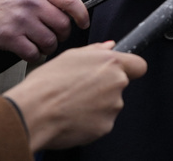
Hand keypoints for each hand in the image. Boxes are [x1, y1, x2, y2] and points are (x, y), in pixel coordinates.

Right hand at [0, 0, 89, 61]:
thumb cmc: (4, 6)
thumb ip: (48, 1)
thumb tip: (75, 14)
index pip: (71, 0)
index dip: (82, 14)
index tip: (84, 24)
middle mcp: (32, 3)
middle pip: (63, 25)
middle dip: (62, 36)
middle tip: (54, 38)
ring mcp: (21, 20)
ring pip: (50, 41)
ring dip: (48, 49)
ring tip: (41, 46)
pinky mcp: (9, 36)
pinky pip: (33, 53)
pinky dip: (35, 57)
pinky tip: (31, 53)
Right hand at [3, 41, 146, 150]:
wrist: (33, 112)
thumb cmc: (46, 84)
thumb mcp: (69, 56)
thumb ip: (96, 50)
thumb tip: (110, 46)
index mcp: (110, 63)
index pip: (139, 65)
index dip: (130, 68)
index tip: (122, 71)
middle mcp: (117, 84)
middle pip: (120, 85)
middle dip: (106, 87)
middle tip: (81, 89)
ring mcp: (113, 107)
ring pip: (111, 104)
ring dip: (98, 105)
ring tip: (73, 103)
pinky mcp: (105, 126)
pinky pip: (102, 121)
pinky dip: (91, 121)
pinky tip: (73, 116)